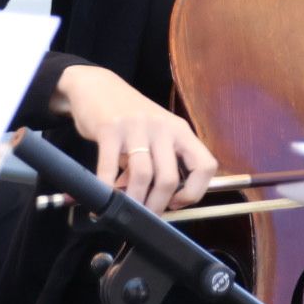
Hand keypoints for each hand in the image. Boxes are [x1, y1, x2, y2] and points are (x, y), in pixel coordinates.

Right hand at [54, 66, 217, 212]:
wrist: (97, 86)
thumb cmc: (130, 117)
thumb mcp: (155, 134)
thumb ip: (158, 164)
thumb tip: (151, 204)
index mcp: (180, 131)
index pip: (205, 165)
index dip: (195, 191)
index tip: (177, 203)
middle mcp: (163, 127)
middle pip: (169, 178)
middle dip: (156, 205)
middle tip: (145, 216)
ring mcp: (137, 127)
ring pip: (142, 176)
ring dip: (133, 201)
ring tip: (124, 209)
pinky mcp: (110, 128)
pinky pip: (110, 167)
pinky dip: (106, 189)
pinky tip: (103, 197)